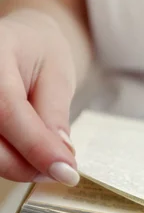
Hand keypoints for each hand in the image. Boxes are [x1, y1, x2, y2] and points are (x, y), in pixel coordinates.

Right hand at [0, 9, 77, 184]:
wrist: (18, 41)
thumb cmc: (40, 54)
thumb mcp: (57, 78)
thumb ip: (54, 115)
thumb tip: (60, 157)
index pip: (9, 110)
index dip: (38, 146)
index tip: (67, 172)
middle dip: (27, 165)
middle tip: (62, 170)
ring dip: (17, 166)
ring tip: (48, 160)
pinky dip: (7, 159)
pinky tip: (28, 155)